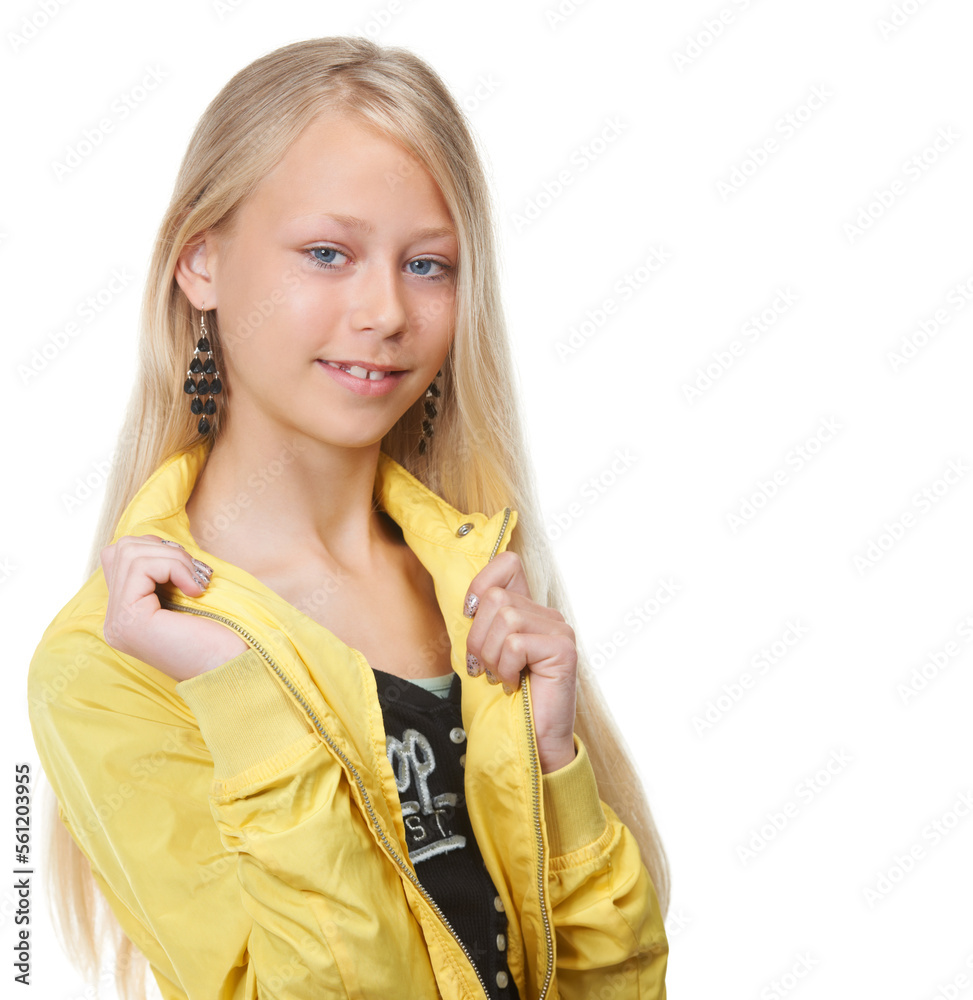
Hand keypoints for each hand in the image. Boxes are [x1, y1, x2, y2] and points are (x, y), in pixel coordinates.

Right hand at [100, 534, 247, 680]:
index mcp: (128, 614)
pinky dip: (174, 567)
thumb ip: (164, 571)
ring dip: (174, 558)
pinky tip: (195, 592)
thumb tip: (154, 539)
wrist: (240, 667)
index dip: (159, 550)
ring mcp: (117, 623)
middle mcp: (114, 621)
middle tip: (197, 575)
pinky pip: (141, 566)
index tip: (193, 571)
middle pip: (121, 549)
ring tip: (198, 583)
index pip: (120, 557)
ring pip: (129, 552)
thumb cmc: (225, 632)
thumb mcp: (188, 593)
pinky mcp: (128, 621)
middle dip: (165, 550)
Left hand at [463, 551, 577, 773]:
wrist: (530, 743)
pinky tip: (512, 684)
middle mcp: (547, 615)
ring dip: (491, 655)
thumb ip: (480, 624)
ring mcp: (559, 630)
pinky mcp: (563, 649)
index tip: (469, 616)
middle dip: (477, 637)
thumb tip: (463, 601)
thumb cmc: (505, 701)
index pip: (507, 564)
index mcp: (529, 610)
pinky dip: (505, 667)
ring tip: (499, 677)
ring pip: (505, 617)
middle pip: (496, 597)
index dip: (480, 584)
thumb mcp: (484, 654)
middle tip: (483, 667)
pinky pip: (516, 642)